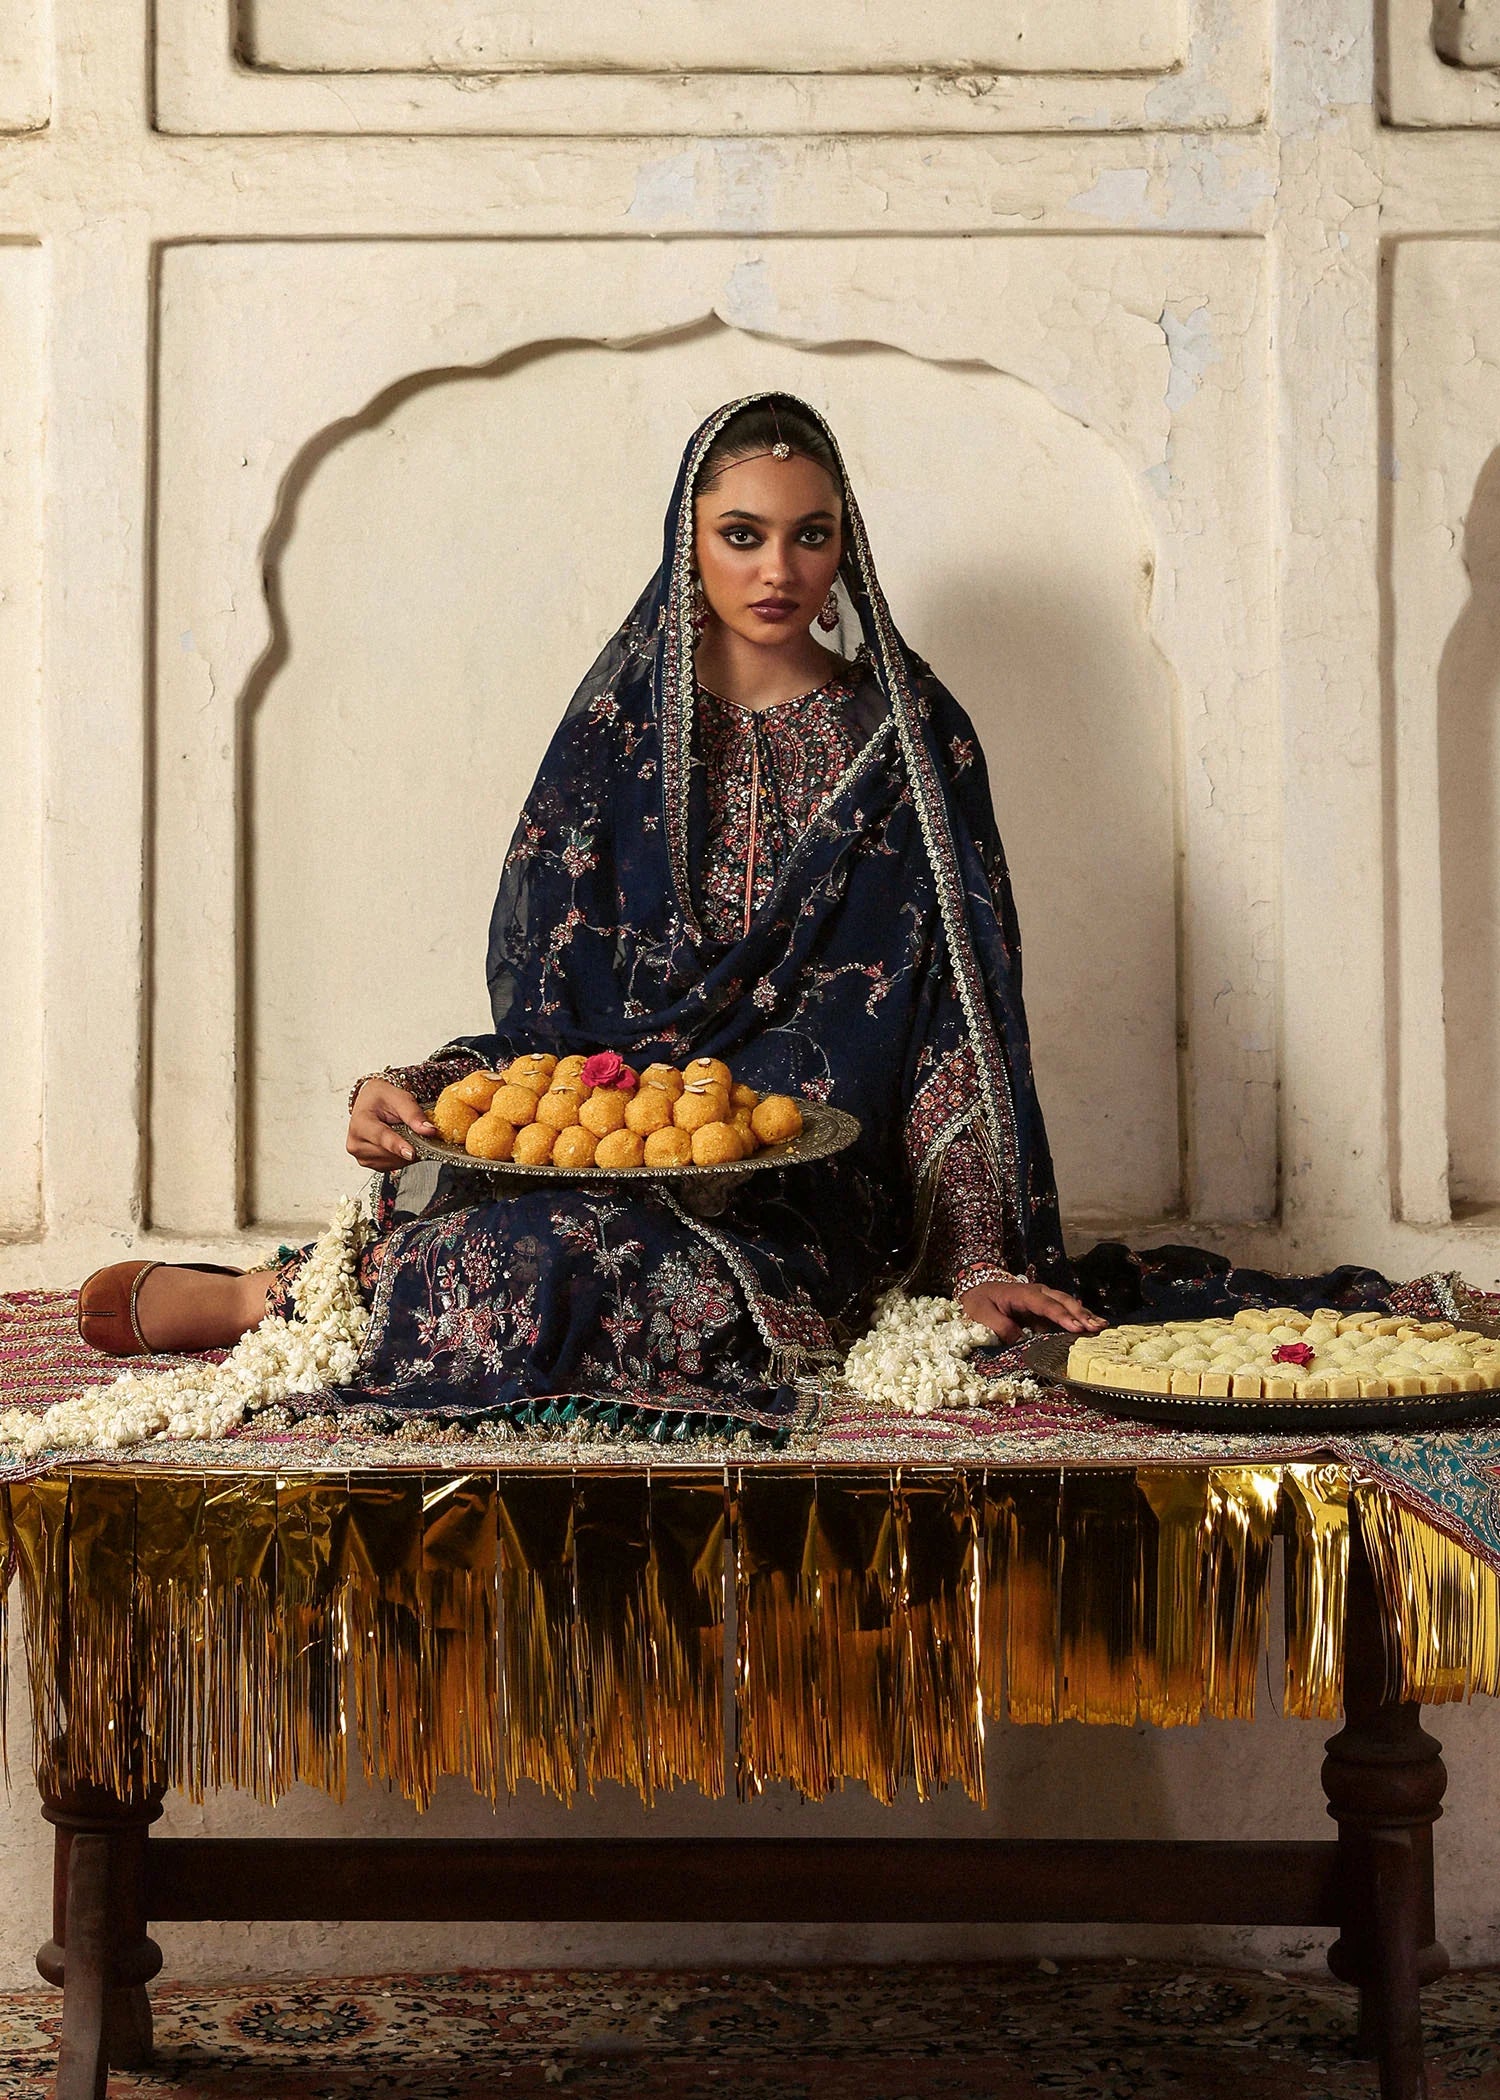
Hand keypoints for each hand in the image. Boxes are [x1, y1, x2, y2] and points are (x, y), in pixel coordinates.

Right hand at [347, 1079, 435, 1169]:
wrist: (370, 1103)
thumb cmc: (382, 1098)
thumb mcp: (400, 1098)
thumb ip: (414, 1115)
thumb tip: (429, 1130)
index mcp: (360, 1122)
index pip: (381, 1137)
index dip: (398, 1146)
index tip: (411, 1153)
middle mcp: (356, 1142)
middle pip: (390, 1152)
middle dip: (410, 1145)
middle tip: (418, 1133)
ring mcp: (361, 1155)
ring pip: (394, 1162)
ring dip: (406, 1153)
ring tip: (405, 1135)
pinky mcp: (368, 1163)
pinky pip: (392, 1166)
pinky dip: (401, 1157)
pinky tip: (400, 1144)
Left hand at [958, 1278, 1106, 1345]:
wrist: (977, 1290)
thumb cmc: (980, 1302)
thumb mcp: (982, 1315)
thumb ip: (1001, 1327)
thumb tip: (1021, 1341)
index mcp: (1022, 1293)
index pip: (1045, 1304)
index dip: (1062, 1316)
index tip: (1077, 1327)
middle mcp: (1038, 1293)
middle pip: (1063, 1301)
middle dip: (1081, 1314)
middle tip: (1097, 1328)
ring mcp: (1043, 1299)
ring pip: (1068, 1305)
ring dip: (1085, 1315)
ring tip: (1102, 1326)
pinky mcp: (1045, 1309)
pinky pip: (1065, 1312)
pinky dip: (1079, 1318)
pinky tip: (1094, 1325)